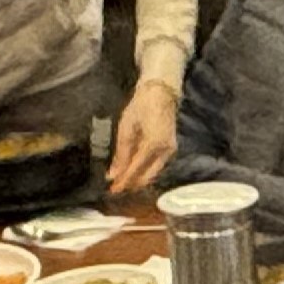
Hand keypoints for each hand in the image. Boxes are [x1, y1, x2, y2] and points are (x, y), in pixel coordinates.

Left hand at [105, 77, 178, 196]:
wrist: (160, 93)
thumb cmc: (141, 106)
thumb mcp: (126, 129)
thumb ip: (121, 154)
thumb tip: (113, 174)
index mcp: (153, 144)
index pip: (135, 170)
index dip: (123, 182)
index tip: (112, 190)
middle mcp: (165, 150)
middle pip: (147, 177)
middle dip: (131, 184)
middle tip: (116, 188)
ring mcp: (170, 150)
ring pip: (153, 173)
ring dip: (138, 179)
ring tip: (122, 181)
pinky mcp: (171, 149)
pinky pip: (156, 166)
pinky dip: (145, 171)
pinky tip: (134, 171)